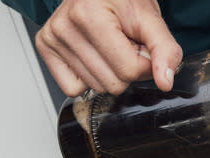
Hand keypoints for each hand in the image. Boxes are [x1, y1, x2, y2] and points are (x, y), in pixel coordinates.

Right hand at [35, 0, 182, 96]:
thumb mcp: (150, 18)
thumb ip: (164, 49)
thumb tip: (165, 81)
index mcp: (89, 15)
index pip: (129, 70)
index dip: (145, 64)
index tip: (142, 47)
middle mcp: (65, 27)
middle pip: (112, 84)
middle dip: (127, 69)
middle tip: (125, 45)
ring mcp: (51, 38)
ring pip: (96, 88)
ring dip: (110, 72)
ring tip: (110, 46)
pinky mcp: (45, 47)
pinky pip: (73, 89)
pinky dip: (88, 77)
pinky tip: (93, 55)